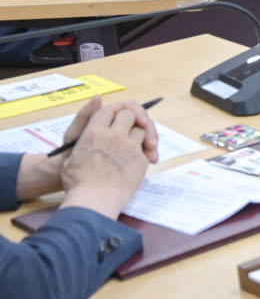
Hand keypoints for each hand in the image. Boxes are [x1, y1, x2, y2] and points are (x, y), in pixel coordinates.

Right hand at [56, 100, 153, 220]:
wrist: (93, 201)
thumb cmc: (78, 180)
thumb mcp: (72, 151)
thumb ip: (85, 124)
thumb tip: (98, 98)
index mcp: (93, 132)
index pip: (109, 109)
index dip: (116, 110)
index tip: (120, 115)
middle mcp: (113, 135)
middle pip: (129, 114)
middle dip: (132, 118)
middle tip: (134, 126)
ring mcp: (129, 147)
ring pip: (141, 130)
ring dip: (141, 134)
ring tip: (139, 144)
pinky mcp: (141, 159)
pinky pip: (147, 148)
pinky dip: (147, 150)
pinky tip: (144, 158)